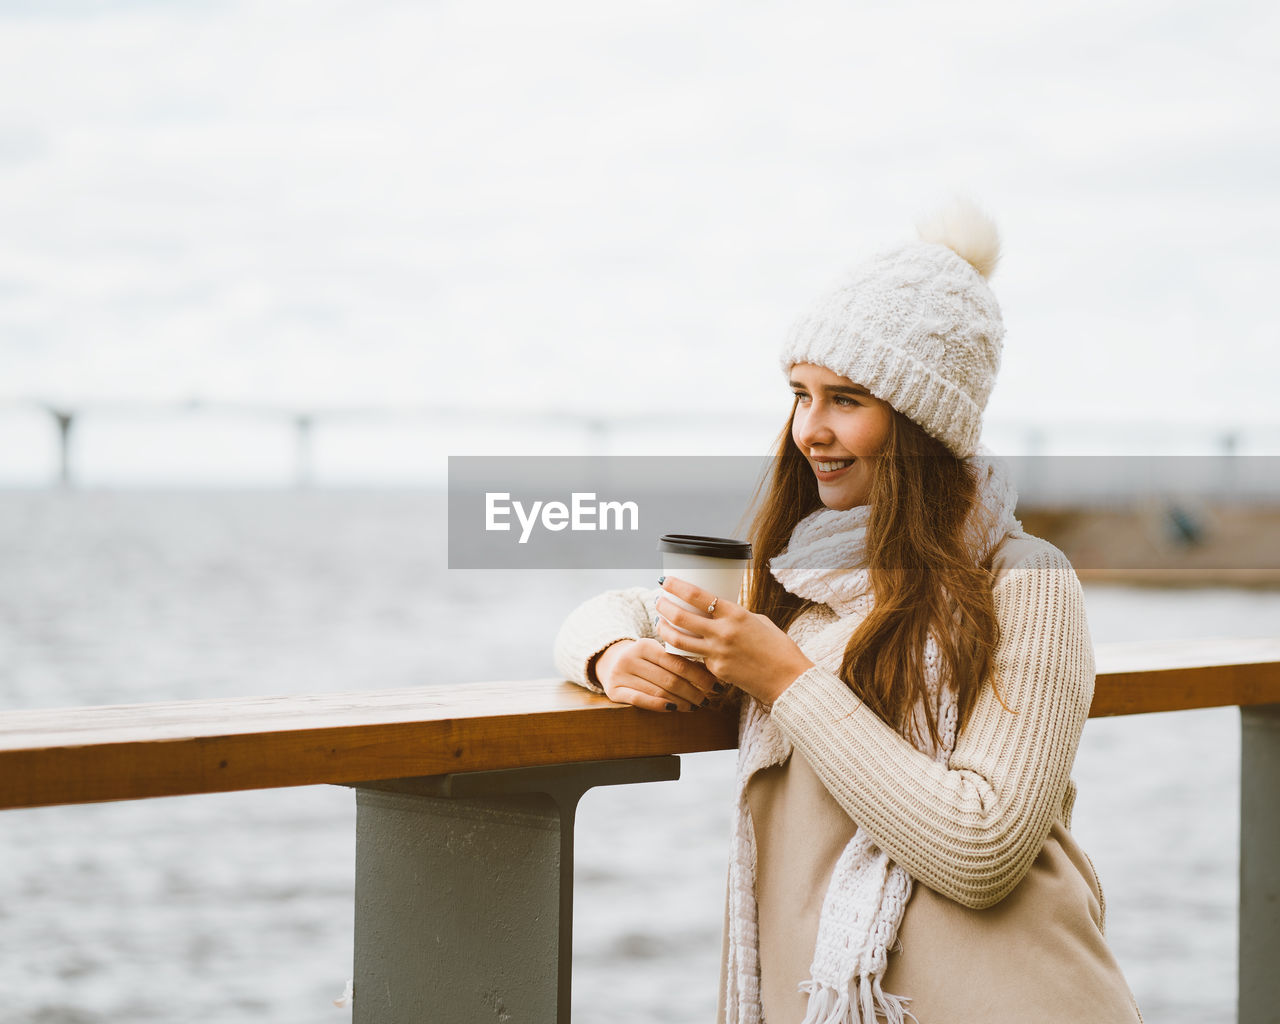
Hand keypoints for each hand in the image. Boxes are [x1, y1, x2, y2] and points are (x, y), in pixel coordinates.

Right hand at [592, 637, 722, 711]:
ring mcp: (621, 674)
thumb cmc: (644, 659)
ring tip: (695, 706)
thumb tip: (711, 671)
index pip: (677, 663)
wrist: (609, 661)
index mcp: (645, 645)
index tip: (715, 685)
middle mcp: (631, 657)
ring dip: (680, 701)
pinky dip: (658, 705)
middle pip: (669, 679)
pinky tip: (673, 708)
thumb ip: (677, 658)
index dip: (699, 676)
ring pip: (658, 691)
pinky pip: (639, 700)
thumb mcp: (657, 652)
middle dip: (693, 691)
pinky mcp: (613, 691)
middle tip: (707, 700)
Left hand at [655, 576, 813, 706]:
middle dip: (664, 606)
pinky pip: (695, 658)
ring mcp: (718, 653)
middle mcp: (723, 633)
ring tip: (660, 622)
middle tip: (658, 601)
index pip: (697, 596)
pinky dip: (686, 651)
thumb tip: (718, 612)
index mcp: (735, 614)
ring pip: (679, 640)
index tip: (665, 581)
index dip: (676, 587)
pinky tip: (680, 646)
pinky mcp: (716, 671)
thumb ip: (735, 616)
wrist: (788, 679)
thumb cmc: (778, 647)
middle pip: (681, 617)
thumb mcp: (757, 621)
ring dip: (664, 629)